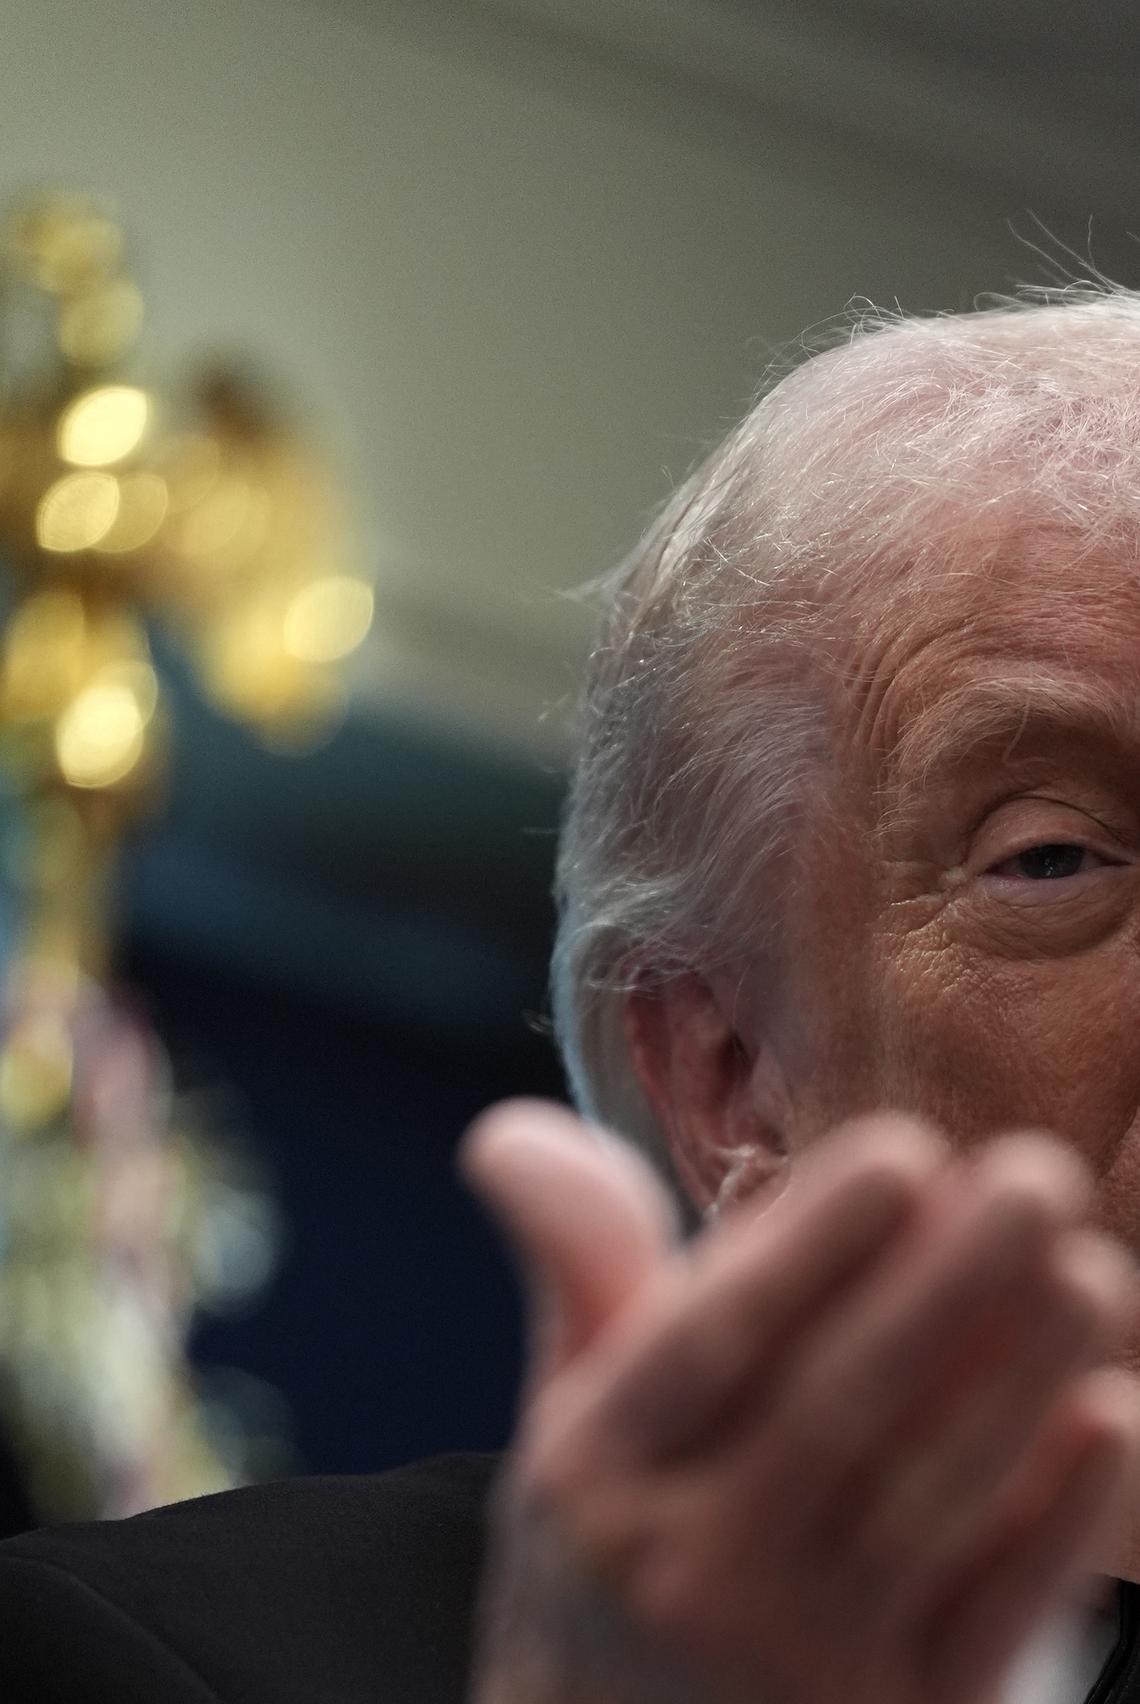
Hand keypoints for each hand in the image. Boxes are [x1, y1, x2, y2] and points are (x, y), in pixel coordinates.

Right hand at [462, 1101, 1139, 1703]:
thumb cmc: (600, 1555)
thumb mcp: (561, 1415)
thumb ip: (575, 1267)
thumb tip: (512, 1128)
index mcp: (599, 1468)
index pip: (709, 1341)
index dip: (810, 1247)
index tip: (903, 1150)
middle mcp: (687, 1565)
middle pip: (837, 1406)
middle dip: (947, 1285)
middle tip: (1035, 1178)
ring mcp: (794, 1657)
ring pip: (925, 1497)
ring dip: (1017, 1379)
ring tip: (1089, 1268)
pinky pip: (987, 1617)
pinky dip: (1053, 1522)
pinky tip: (1106, 1422)